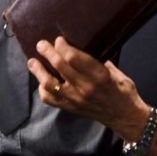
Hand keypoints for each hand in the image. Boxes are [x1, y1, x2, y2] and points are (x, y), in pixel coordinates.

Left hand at [27, 36, 148, 139]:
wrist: (124, 116)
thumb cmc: (122, 90)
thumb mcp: (114, 70)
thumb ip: (98, 59)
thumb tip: (82, 43)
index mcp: (99, 75)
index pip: (74, 57)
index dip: (62, 46)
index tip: (59, 39)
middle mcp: (86, 87)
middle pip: (60, 66)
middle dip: (47, 52)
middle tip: (41, 44)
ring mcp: (76, 100)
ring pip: (50, 84)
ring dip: (38, 71)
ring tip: (32, 61)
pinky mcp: (70, 109)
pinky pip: (50, 99)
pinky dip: (42, 89)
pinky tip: (41, 81)